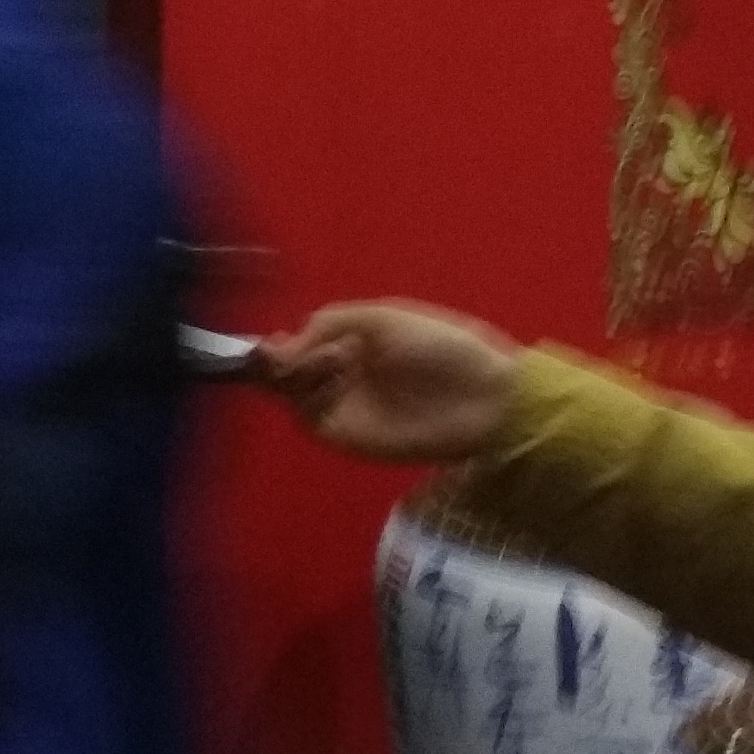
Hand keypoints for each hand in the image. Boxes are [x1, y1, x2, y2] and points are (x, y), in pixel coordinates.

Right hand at [260, 301, 525, 463]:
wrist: (483, 396)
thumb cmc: (440, 346)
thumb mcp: (382, 316)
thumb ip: (328, 322)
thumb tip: (282, 344)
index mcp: (348, 345)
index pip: (296, 346)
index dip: (278, 344)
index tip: (269, 340)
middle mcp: (339, 377)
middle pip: (284, 373)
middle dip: (273, 362)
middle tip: (272, 353)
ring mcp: (342, 408)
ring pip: (291, 394)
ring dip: (295, 373)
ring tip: (322, 358)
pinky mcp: (348, 437)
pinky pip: (310, 418)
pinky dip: (310, 396)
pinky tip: (333, 377)